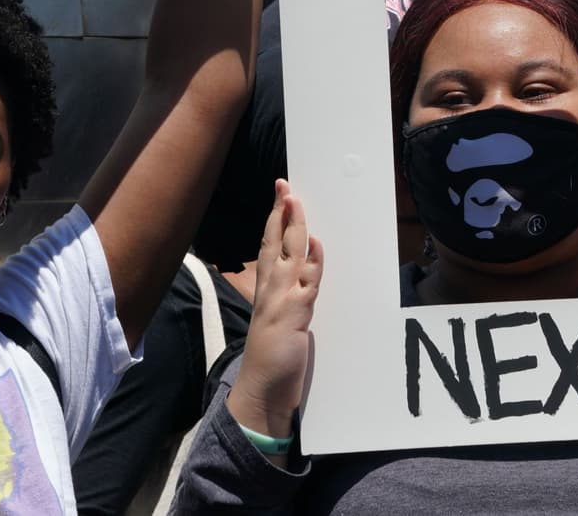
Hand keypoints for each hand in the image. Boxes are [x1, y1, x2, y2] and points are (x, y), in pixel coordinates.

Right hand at [227, 180, 324, 453]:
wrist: (263, 392)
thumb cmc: (274, 359)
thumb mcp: (281, 320)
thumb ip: (291, 295)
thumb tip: (306, 271)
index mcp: (266, 291)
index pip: (269, 247)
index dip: (274, 220)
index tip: (280, 195)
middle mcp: (270, 292)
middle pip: (275, 244)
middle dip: (280, 213)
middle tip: (284, 185)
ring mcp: (280, 302)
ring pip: (289, 256)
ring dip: (293, 228)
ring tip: (295, 201)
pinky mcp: (294, 317)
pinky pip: (306, 283)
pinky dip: (311, 262)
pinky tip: (314, 244)